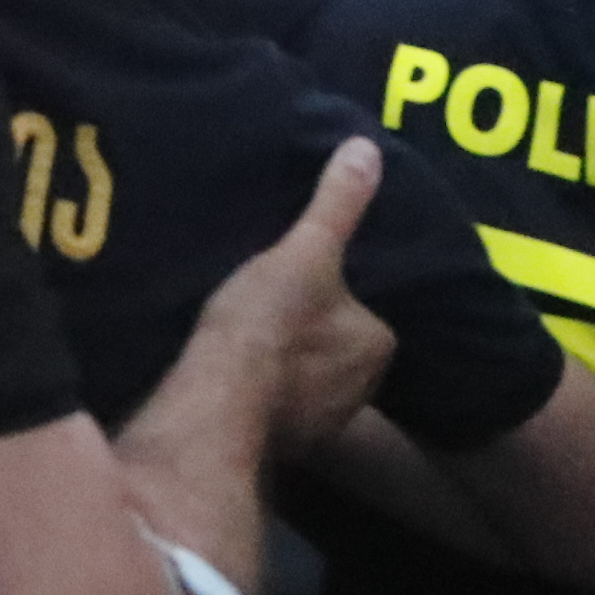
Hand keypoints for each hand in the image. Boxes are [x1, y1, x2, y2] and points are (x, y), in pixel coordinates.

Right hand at [202, 137, 397, 454]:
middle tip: (271, 307)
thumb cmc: (269, 322)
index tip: (302, 282)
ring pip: (312, 381)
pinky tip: (235, 375)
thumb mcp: (303, 250)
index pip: (367, 311)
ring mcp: (325, 424)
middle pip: (340, 348)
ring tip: (249, 337)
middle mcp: (363, 390)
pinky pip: (282, 409)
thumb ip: (336, 205)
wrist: (217, 402)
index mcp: (377, 342)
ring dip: (288, 367)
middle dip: (313, 335)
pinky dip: (265, 394)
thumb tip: (368, 148)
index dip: (336, 295)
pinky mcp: (286, 445)